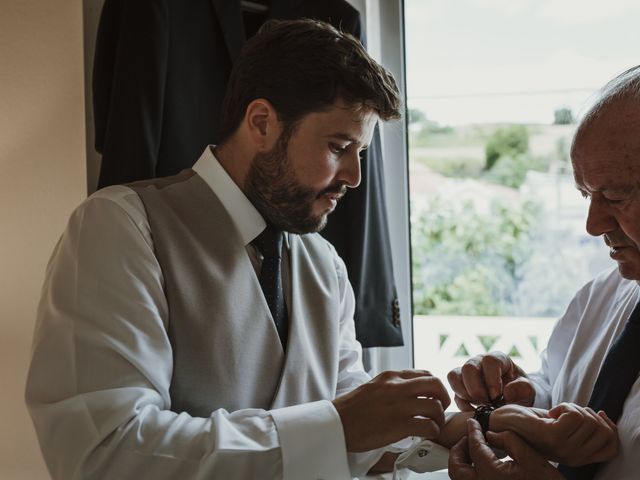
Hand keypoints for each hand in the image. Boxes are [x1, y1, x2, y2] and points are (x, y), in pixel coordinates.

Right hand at [332, 370, 449, 451]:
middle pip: (435, 384)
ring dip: (438, 419)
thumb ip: (392, 386)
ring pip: (435, 406)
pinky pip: (428, 426)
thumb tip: (410, 393)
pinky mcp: (398, 425)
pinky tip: (424, 436)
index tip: (434, 397)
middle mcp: (397, 387)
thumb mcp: (373, 386)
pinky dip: (431, 432)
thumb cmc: (352, 409)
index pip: (425, 374)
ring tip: (431, 426)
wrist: (336, 422)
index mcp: (391, 376)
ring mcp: (398, 405)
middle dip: (443, 398)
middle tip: (439, 411)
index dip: (435, 387)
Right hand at [447, 351, 533, 409]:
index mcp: (497, 359)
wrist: (512, 400)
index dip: (492, 378)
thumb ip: (523, 389)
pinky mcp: (459, 386)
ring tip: (478, 406)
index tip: (497, 396)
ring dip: (464, 393)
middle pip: (469, 367)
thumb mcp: (528, 390)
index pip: (489, 361)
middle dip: (476, 388)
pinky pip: (452, 390)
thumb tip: (507, 392)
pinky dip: (461, 402)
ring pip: (455, 375)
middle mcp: (479, 362)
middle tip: (486, 403)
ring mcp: (466, 373)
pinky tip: (472, 411)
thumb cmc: (519, 391)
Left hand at [448, 418, 563, 479]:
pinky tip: (482, 464)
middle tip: (469, 439)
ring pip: (461, 479)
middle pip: (457, 468)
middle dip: (458, 450)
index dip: (472, 432)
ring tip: (474, 450)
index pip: (474, 447)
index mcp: (490, 474)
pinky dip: (471, 473)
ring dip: (463, 463)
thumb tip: (490, 435)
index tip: (472, 423)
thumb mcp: (531, 457)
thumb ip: (508, 440)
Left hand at [489, 403, 618, 465]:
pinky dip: (564, 406)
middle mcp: (574, 458)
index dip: (608, 426)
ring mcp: (563, 449)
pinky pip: (574, 415)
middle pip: (602, 429)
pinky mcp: (551, 437)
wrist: (501, 423)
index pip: (612, 446)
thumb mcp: (563, 427)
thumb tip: (602, 416)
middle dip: (587, 413)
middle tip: (565, 412)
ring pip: (588, 420)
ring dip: (573, 408)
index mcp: (579, 457)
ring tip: (555, 413)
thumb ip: (583, 428)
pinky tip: (550, 413)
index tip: (592, 413)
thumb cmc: (531, 422)